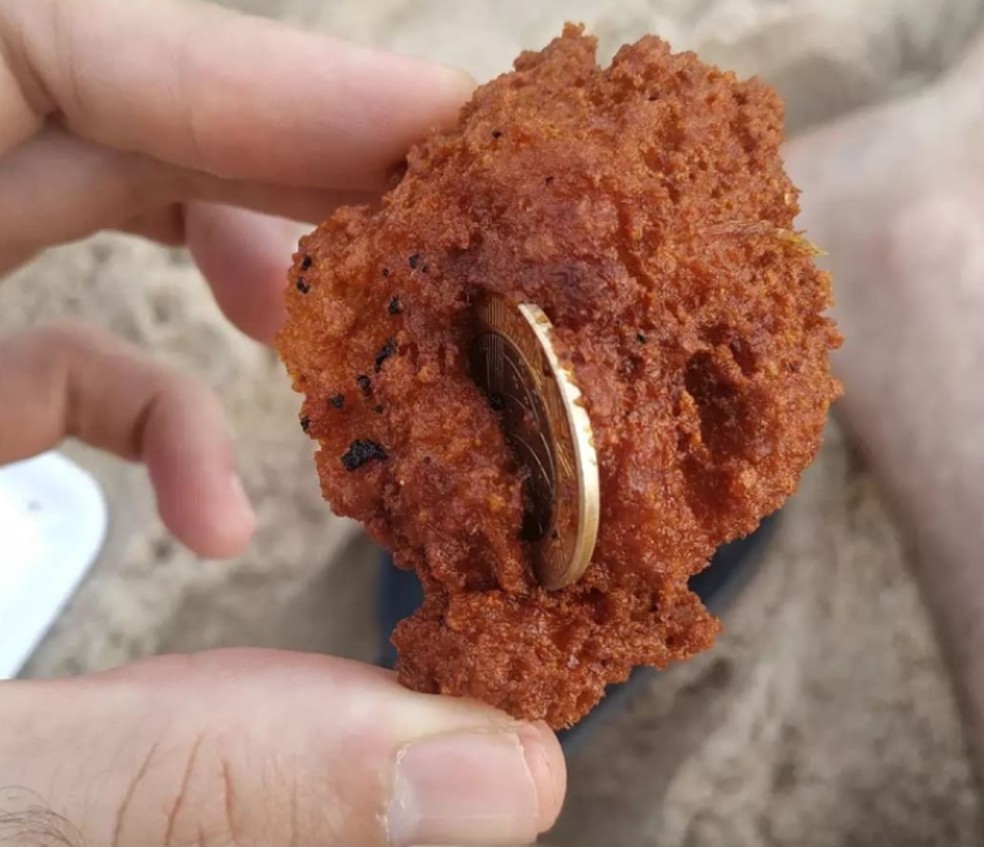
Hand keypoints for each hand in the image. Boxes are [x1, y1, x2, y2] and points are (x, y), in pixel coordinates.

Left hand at [0, 6, 567, 845]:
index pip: (32, 51)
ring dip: (233, 261)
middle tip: (438, 224)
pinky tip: (218, 518)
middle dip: (286, 157)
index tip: (434, 132)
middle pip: (87, 109)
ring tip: (341, 347)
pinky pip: (49, 353)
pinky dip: (160, 415)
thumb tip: (497, 782)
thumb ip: (200, 775)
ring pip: (74, 204)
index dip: (257, 72)